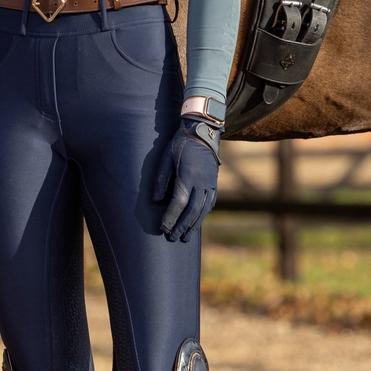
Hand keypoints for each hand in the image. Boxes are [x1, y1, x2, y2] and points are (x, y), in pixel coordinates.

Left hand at [153, 116, 220, 243]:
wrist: (203, 131)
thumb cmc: (180, 144)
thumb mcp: (166, 157)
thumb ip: (161, 179)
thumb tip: (156, 200)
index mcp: (187, 176)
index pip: (178, 203)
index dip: (171, 218)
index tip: (163, 229)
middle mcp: (201, 183)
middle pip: (191, 211)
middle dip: (181, 226)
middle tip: (172, 238)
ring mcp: (210, 183)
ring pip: (203, 210)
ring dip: (193, 225)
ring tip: (185, 237)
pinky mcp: (215, 183)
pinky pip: (210, 203)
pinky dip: (203, 215)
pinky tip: (197, 222)